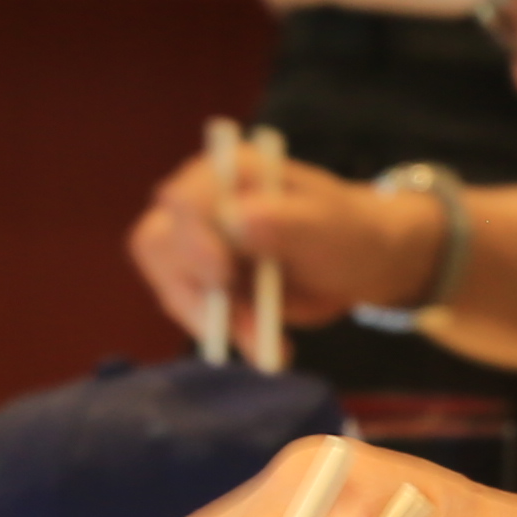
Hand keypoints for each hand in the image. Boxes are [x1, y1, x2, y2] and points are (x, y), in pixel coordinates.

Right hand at [125, 144, 429, 345]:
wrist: (359, 264)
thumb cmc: (345, 231)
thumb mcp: (327, 225)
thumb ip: (284, 221)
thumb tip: (236, 219)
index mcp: (229, 170)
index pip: (182, 200)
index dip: (191, 238)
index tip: (222, 274)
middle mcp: (202, 200)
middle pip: (158, 243)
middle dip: (193, 289)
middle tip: (234, 322)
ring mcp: (197, 242)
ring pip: (170, 283)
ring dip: (213, 319)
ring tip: (263, 338)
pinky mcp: (202, 281)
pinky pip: (193, 312)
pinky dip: (227, 333)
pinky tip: (265, 345)